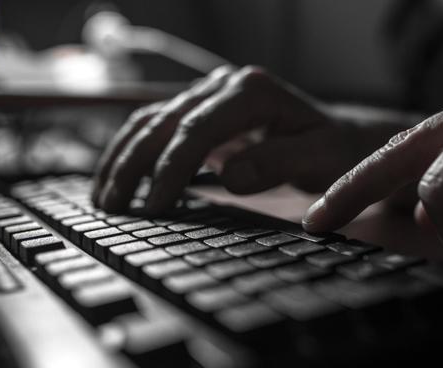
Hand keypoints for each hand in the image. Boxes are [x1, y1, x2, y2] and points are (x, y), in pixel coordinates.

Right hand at [93, 65, 402, 213]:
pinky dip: (133, 151)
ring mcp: (210, 96)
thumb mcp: (319, 158)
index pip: (198, 129)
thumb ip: (278, 163)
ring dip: (123, 157)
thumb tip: (229, 176)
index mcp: (252, 92)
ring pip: (152, 120)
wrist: (339, 136)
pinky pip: (157, 126)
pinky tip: (117, 177)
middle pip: (165, 121)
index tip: (155, 206)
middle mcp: (224, 86)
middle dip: (134, 165)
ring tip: (102, 197)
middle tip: (113, 207)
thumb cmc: (333, 149)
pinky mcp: (202, 111)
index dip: (171, 168)